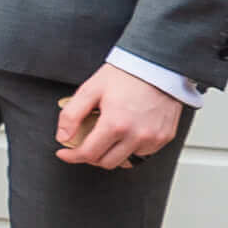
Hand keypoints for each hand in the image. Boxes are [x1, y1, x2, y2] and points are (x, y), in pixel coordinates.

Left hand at [55, 65, 182, 169]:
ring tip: (105, 137)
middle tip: (84, 144)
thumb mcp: (90, 89)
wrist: (157, 65)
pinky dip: (130, 149)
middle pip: (106, 162)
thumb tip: (63, 137)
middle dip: (90, 156)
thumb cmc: (126, 75)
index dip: (72, 156)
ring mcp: (153, 138)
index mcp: (116, 124)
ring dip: (111, 154)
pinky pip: (143, 153)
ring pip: (125, 161)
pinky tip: (124, 134)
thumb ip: (72, 115)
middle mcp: (136, 135)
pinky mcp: (164, 137)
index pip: (89, 153)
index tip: (64, 153)